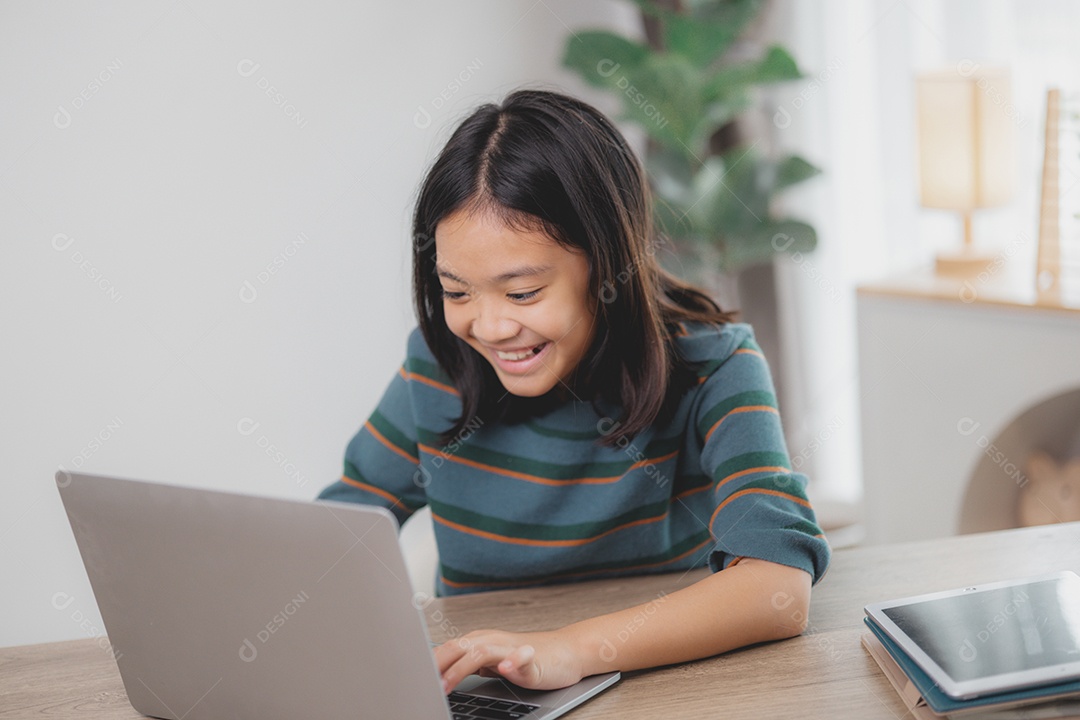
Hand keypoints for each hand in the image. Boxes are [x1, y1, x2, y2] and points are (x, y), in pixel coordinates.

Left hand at [433, 628, 585, 692]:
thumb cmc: (526, 659)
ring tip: (447, 685)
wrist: (565, 652)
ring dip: (461, 668)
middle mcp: (492, 641)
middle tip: (421, 684)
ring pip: (482, 653)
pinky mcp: (532, 659)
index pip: (447, 649)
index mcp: (480, 641)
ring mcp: (512, 649)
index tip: (411, 678)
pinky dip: (512, 663)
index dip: (428, 663)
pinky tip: (504, 669)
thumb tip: (438, 676)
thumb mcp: (491, 663)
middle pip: (458, 647)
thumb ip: (468, 666)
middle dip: (437, 665)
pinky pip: (522, 658)